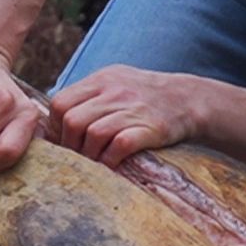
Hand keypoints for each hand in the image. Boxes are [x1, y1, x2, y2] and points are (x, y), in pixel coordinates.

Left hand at [51, 66, 200, 168]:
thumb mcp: (116, 82)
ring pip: (92, 134)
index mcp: (102, 80)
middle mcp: (115, 91)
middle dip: (68, 144)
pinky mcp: (149, 127)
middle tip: (74, 158)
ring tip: (92, 164)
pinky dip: (109, 160)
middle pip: (72, 120)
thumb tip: (55, 118)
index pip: (61, 102)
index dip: (55, 127)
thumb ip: (88, 96)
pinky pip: (118, 146)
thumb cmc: (147, 97)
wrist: (190, 99)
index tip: (61, 142)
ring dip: (87, 155)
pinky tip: (111, 166)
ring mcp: (132, 109)